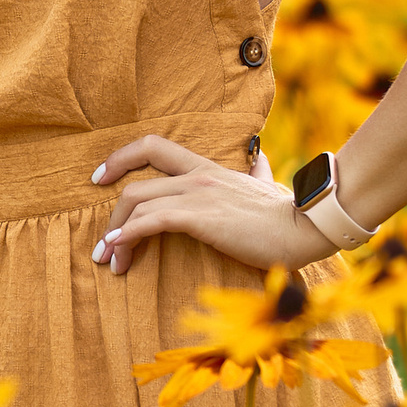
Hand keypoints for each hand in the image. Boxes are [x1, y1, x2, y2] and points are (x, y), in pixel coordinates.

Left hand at [88, 135, 324, 274]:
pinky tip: (119, 250)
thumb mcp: (267, 186)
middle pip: (135, 183)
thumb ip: (259, 173)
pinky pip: (150, 221)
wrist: (304, 226)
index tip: (101, 178)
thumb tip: (262, 160)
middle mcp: (197, 176)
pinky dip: (126, 235)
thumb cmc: (286, 214)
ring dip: (115, 234)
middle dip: (110, 212)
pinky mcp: (199, 216)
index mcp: (207, 169)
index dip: (121, 158)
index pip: (154, 147)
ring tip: (109, 260)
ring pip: (136, 203)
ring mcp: (197, 194)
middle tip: (102, 242)